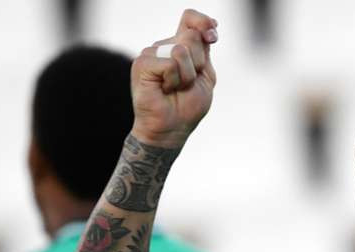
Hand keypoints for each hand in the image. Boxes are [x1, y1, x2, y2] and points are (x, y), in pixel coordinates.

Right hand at [130, 9, 218, 148]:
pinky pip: (170, 64)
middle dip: (198, 64)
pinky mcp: (142, 63)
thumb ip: (206, 50)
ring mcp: (151, 53)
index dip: (202, 22)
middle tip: (187, 83)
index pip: (190, 19)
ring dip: (187, 76)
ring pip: (182, 50)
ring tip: (175, 88)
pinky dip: (174, 81)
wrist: (172, 128)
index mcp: (181, 46)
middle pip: (192, 37)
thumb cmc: (187, 106)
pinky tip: (164, 90)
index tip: (212, 35)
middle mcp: (164, 45)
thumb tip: (210, 27)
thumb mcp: (206, 76)